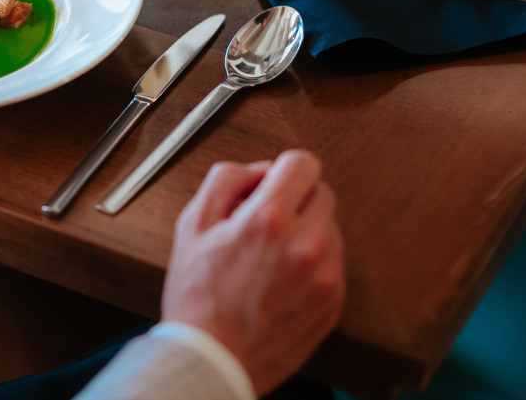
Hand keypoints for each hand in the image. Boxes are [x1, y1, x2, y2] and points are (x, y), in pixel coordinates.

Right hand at [161, 150, 345, 395]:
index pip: (303, 163)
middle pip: (323, 192)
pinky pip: (334, 264)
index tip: (274, 185)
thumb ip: (226, 180)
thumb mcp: (192, 225)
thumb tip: (261, 170)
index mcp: (267, 220)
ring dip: (307, 232)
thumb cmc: (197, 298)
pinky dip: (314, 265)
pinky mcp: (334, 302)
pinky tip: (282, 282)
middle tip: (267, 224)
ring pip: (330, 228)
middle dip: (296, 200)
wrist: (213, 361)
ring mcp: (324, 276)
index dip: (285, 170)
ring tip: (271, 259)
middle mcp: (304, 245)